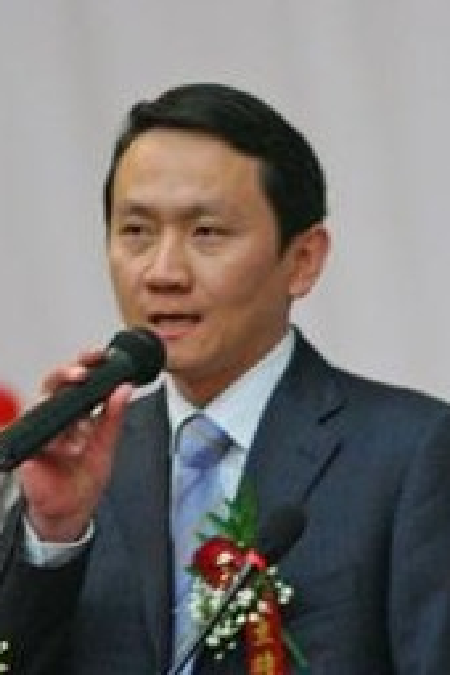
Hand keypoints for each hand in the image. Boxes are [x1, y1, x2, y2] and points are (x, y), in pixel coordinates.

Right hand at [18, 348, 132, 542]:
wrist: (68, 513)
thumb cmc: (83, 480)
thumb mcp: (105, 447)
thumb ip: (113, 418)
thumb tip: (125, 389)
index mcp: (77, 415)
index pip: (80, 382)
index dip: (88, 365)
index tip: (102, 356)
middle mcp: (57, 418)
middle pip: (58, 384)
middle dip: (70, 370)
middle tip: (85, 368)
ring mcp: (41, 430)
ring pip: (43, 399)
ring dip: (59, 389)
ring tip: (76, 381)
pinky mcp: (27, 446)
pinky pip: (30, 427)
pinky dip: (42, 422)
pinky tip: (58, 426)